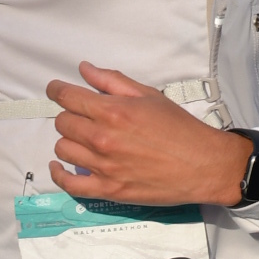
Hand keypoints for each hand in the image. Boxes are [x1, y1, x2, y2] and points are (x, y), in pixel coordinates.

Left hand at [45, 64, 251, 205]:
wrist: (202, 165)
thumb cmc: (179, 128)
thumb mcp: (149, 96)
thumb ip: (112, 82)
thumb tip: (83, 69)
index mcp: (113, 111)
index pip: (67, 97)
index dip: (56, 91)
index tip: (55, 90)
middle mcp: (103, 138)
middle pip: (63, 123)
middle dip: (69, 115)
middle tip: (82, 117)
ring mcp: (103, 166)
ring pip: (63, 149)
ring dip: (69, 141)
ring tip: (82, 139)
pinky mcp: (107, 190)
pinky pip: (69, 184)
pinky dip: (59, 174)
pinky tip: (58, 165)